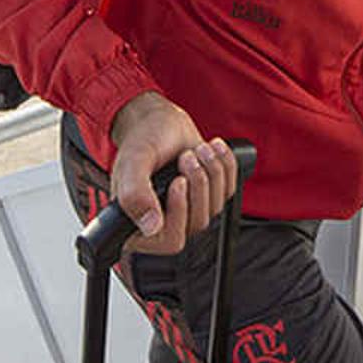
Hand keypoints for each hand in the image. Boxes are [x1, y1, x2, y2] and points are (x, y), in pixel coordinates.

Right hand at [108, 92, 236, 255]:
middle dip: (198, 184)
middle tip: (187, 157)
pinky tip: (212, 149)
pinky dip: (225, 166)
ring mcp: (187, 213)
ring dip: (211, 172)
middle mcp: (163, 224)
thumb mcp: (134, 162)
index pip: (168, 241)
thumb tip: (150, 226)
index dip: (179, 212)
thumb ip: (134, 194)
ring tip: (196, 150)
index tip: (178, 181)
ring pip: (215, 208)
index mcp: (137, 223)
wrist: (160, 121)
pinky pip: (228, 192)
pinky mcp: (208, 198)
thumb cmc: (142, 139)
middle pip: (197, 223)